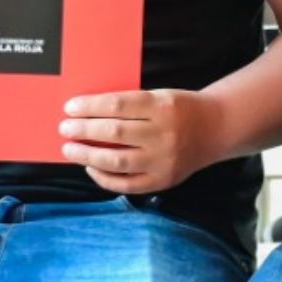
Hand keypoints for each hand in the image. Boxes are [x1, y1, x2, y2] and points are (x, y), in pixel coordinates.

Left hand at [59, 86, 216, 193]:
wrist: (216, 128)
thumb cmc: (180, 109)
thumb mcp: (159, 96)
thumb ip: (129, 106)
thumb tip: (87, 114)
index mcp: (161, 106)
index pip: (117, 106)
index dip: (89, 107)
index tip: (70, 108)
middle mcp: (163, 134)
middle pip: (114, 132)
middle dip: (83, 130)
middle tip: (64, 128)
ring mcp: (163, 161)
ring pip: (117, 161)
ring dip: (87, 155)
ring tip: (70, 149)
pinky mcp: (163, 180)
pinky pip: (128, 185)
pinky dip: (105, 178)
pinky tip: (91, 167)